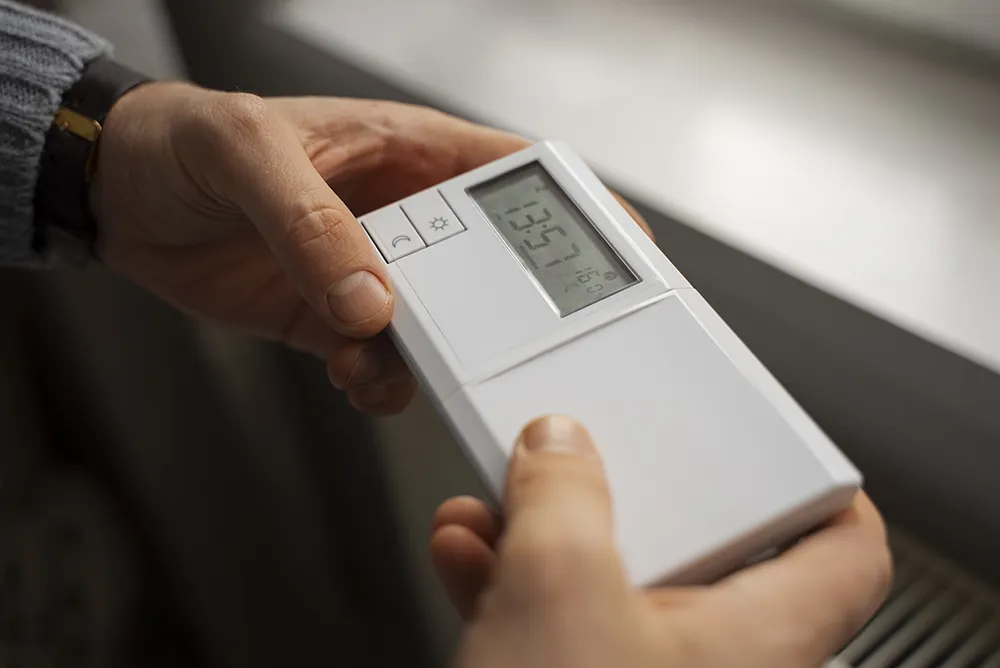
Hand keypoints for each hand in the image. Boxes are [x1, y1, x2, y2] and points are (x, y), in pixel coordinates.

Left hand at [91, 84, 653, 413]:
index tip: (622, 251)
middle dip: (510, 311)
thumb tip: (373, 299)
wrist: (118, 195)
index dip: (575, 207)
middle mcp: (405, 218)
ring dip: (435, 358)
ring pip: (442, 329)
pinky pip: (381, 361)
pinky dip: (379, 380)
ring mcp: (373, 273)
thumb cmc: (184, 138)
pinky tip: (354, 373)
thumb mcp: (248, 152)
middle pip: (492, 269)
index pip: (512, 174)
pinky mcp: (334, 320)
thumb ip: (311, 222)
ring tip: (391, 362)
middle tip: (516, 348)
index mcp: (408, 153)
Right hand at [431, 416, 891, 667]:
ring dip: (549, 532)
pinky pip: (560, 620)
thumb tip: (559, 446)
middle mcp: (713, 662)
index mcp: (757, 633)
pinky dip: (516, 579)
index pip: (844, 549)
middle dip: (625, 493)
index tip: (775, 445)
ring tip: (499, 496)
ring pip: (613, 580)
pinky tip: (467, 550)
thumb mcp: (560, 588)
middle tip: (592, 457)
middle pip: (702, 545)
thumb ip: (564, 498)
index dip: (821, 488)